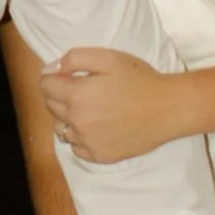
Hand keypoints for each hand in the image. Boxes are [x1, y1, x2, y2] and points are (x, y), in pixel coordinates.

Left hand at [40, 45, 180, 164]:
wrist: (168, 108)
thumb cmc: (140, 79)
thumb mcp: (108, 57)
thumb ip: (74, 59)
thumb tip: (50, 69)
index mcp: (76, 95)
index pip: (45, 86)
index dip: (55, 77)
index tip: (69, 76)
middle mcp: (76, 122)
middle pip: (51, 107)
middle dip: (60, 95)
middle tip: (84, 90)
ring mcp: (87, 142)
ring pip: (61, 129)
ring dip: (68, 118)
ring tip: (90, 110)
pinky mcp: (99, 156)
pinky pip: (76, 148)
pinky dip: (80, 138)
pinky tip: (97, 128)